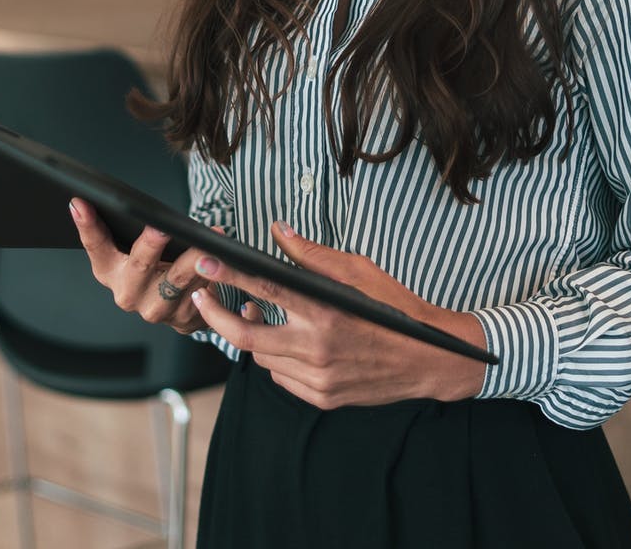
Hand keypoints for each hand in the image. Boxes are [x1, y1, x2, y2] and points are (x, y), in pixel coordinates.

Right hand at [70, 197, 219, 335]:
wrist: (179, 307)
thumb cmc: (154, 265)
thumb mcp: (133, 249)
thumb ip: (126, 227)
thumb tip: (117, 198)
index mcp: (109, 272)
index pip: (95, 245)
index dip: (86, 225)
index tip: (80, 202)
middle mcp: (128, 294)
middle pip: (139, 265)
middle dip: (151, 245)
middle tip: (161, 227)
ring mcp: (155, 309)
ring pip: (178, 278)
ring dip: (196, 257)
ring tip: (210, 239)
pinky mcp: (183, 318)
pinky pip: (201, 289)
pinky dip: (213, 270)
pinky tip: (223, 256)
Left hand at [189, 220, 488, 408]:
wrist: (428, 359)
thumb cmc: (395, 309)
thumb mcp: (359, 271)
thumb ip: (313, 255)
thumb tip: (278, 232)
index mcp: (326, 311)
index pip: (265, 288)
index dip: (229, 275)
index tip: (205, 263)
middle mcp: (318, 348)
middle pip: (246, 335)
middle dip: (216, 314)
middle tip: (202, 297)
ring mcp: (318, 378)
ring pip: (261, 358)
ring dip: (251, 335)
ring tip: (255, 313)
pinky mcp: (322, 397)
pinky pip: (281, 379)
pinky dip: (275, 359)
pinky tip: (286, 342)